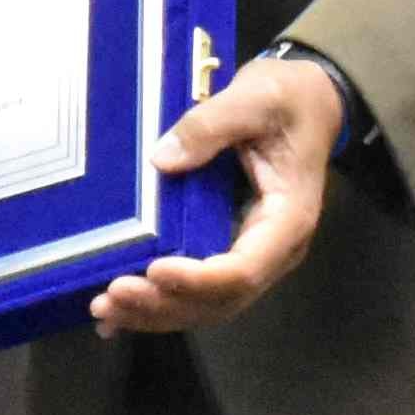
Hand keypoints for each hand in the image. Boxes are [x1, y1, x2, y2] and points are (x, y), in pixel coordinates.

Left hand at [94, 55, 336, 333]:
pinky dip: (159, 304)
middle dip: (165, 304)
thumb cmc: (288, 99)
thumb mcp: (255, 97)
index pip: (244, 270)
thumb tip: (163, 160)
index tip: (153, 269)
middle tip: (112, 296)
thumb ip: (211, 125)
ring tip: (105, 309)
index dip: (198, 278)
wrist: (309, 101)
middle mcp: (274, 250)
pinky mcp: (231, 249)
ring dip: (156, 312)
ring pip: (207, 305)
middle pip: (221, 300)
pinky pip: (198, 290)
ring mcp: (254, 255)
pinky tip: (118, 317)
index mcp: (288, 218)